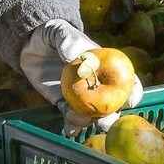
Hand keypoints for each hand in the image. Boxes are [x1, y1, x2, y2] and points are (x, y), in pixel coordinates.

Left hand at [19, 18, 143, 133]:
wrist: (30, 43)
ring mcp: (80, 94)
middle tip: (105, 123)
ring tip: (80, 122)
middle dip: (112, 117)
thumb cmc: (52, 32)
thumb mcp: (60, 32)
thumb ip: (69, 42)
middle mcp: (96, 83)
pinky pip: (70, 116)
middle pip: (111, 103)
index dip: (133, 92)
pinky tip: (70, 130)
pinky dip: (72, 125)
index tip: (131, 102)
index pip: (126, 79)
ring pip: (91, 114)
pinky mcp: (62, 101)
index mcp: (104, 65)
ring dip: (90, 123)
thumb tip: (79, 61)